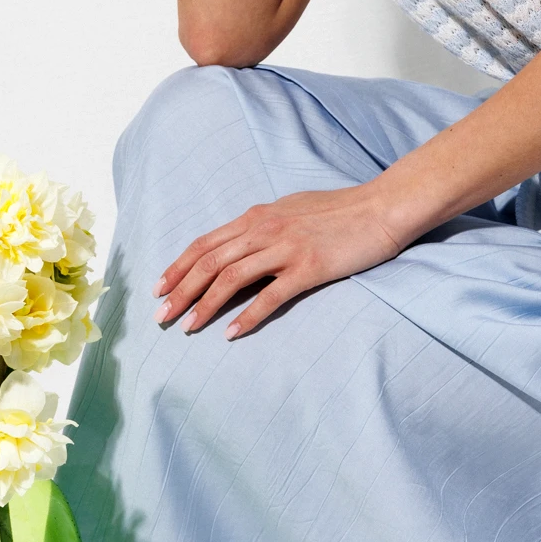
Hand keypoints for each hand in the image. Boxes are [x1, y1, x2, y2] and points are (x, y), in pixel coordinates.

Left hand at [153, 182, 403, 338]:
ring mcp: (286, 248)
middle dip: (181, 290)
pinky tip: (233, 333)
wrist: (381, 208)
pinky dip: (248, 315)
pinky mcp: (309, 267)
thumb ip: (264, 225)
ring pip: (231, 278)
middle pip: (210, 262)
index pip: (206, 243)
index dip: (179, 267)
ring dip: (205, 305)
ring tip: (188, 327)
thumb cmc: (340, 210)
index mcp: (258, 216)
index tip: (159, 288)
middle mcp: (265, 229)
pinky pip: (270, 295)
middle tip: (161, 316)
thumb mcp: (292, 209)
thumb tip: (242, 241)